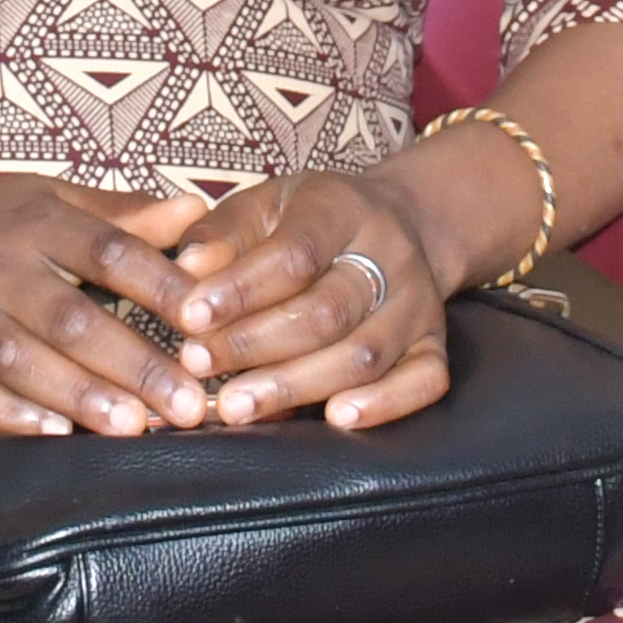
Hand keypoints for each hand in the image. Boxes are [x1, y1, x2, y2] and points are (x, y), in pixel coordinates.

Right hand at [0, 175, 213, 437]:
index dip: (158, 283)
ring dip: (76, 394)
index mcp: (36, 221)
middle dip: (131, 362)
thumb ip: (123, 214)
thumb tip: (197, 213)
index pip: (107, 249)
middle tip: (185, 402)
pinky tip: (54, 435)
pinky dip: (8, 414)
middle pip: (69, 317)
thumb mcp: (49, 197)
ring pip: (19, 359)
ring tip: (131, 426)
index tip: (204, 318)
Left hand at [163, 166, 453, 430]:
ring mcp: (419, 303)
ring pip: (364, 353)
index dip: (240, 288)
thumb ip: (222, 234)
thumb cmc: (310, 222)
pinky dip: (384, 404)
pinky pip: (424, 381)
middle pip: (326, 311)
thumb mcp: (265, 204)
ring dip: (296, 385)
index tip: (188, 318)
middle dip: (255, 344)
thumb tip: (186, 269)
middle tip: (198, 365)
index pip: (295, 252)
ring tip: (236, 404)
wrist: (399, 223)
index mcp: (343, 207)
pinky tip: (335, 418)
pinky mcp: (435, 343)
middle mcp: (390, 254)